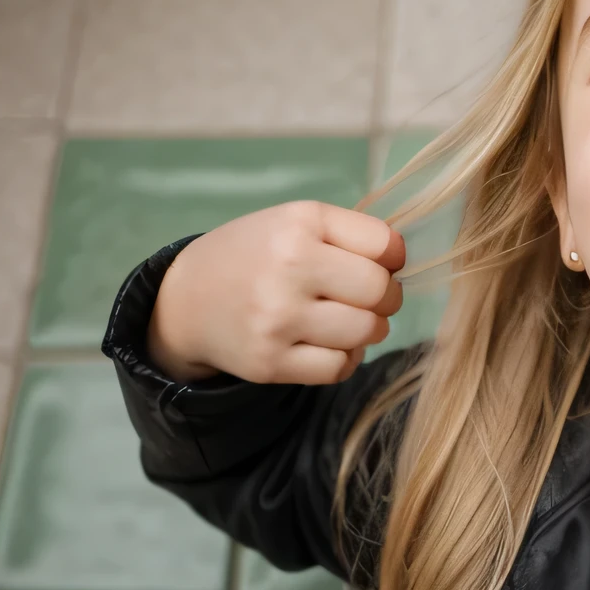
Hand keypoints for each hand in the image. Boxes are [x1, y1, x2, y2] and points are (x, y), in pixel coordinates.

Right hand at [148, 201, 406, 384]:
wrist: (186, 300)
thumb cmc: (257, 255)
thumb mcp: (297, 222)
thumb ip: (356, 234)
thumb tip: (403, 264)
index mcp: (299, 224)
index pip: (387, 246)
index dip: (391, 259)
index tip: (376, 264)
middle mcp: (287, 269)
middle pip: (381, 292)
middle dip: (386, 297)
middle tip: (365, 297)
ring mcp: (277, 320)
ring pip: (366, 332)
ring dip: (367, 329)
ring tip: (344, 318)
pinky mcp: (269, 363)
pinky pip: (340, 367)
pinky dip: (345, 358)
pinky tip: (327, 343)